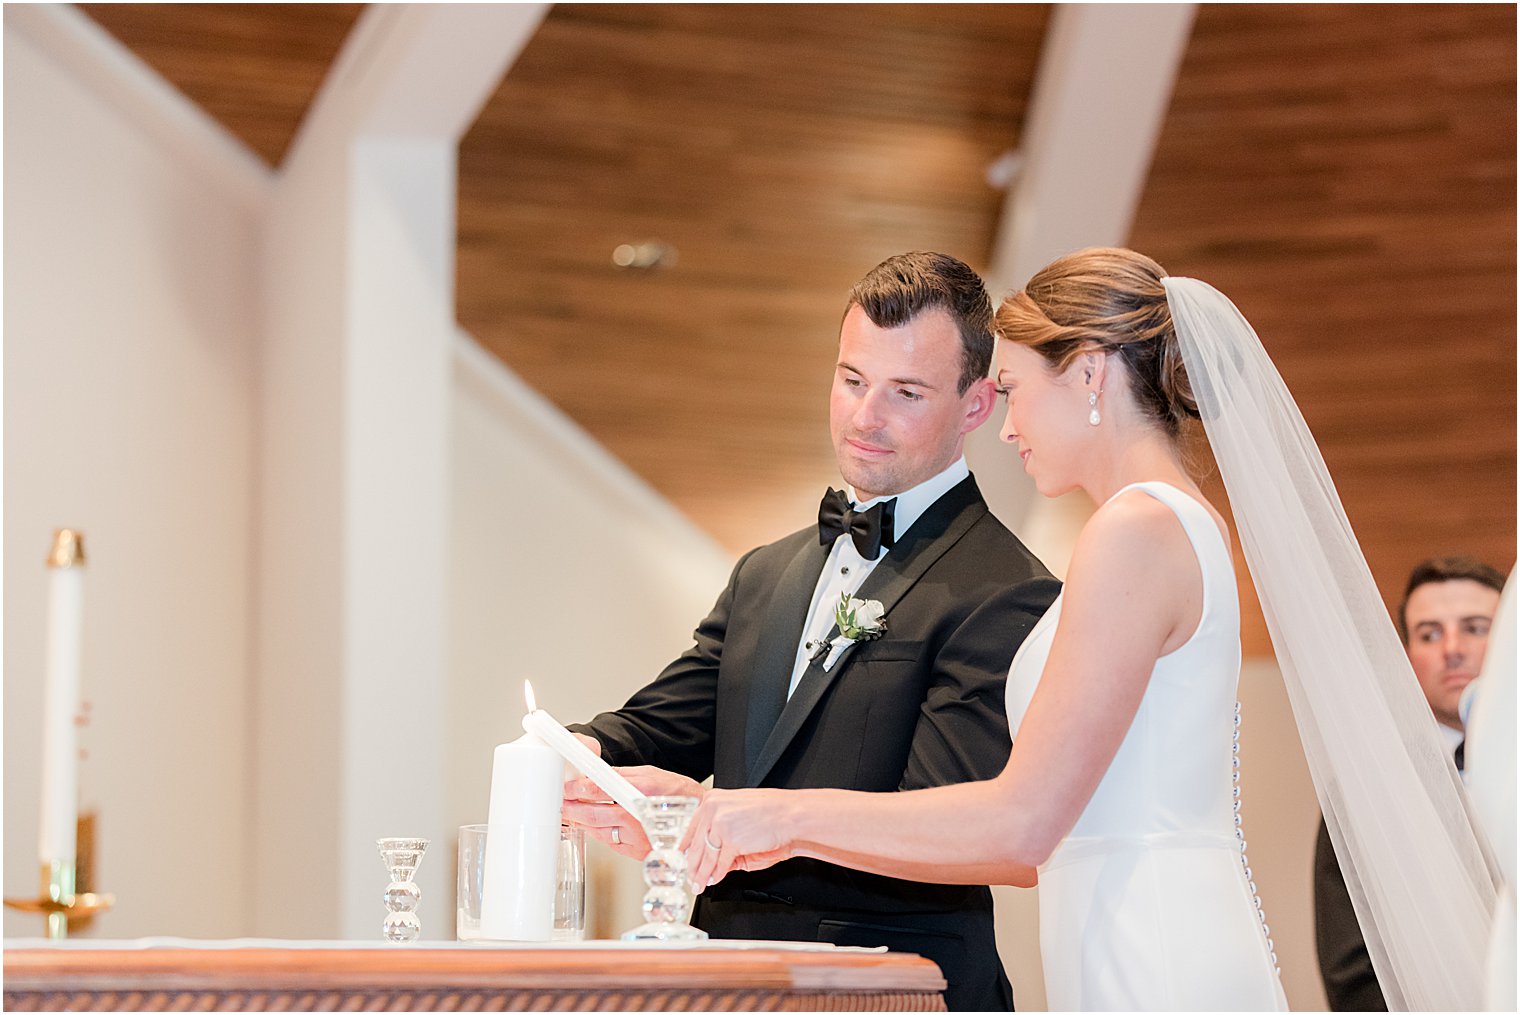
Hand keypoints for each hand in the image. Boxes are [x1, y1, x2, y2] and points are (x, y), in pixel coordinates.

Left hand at [562, 759, 705, 858]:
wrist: (698, 821)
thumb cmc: (679, 795)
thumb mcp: (652, 774)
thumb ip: (624, 776)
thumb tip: (599, 775)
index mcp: (643, 793)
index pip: (604, 791)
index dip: (582, 790)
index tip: (569, 787)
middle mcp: (639, 818)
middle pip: (596, 815)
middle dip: (574, 809)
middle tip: (561, 801)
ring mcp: (638, 838)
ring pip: (599, 830)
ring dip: (580, 821)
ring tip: (568, 812)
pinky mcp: (636, 852)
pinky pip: (609, 842)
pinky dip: (595, 832)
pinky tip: (586, 825)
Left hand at [682, 788, 796, 891]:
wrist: (790, 814)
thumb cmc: (769, 812)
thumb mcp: (736, 813)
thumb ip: (720, 831)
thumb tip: (709, 852)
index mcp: (712, 800)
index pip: (692, 828)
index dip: (687, 847)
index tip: (684, 857)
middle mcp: (712, 809)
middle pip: (696, 844)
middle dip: (692, 865)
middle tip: (689, 877)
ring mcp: (720, 824)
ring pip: (706, 856)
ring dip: (701, 874)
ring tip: (698, 885)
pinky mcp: (731, 840)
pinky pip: (720, 863)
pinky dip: (717, 875)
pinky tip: (714, 880)